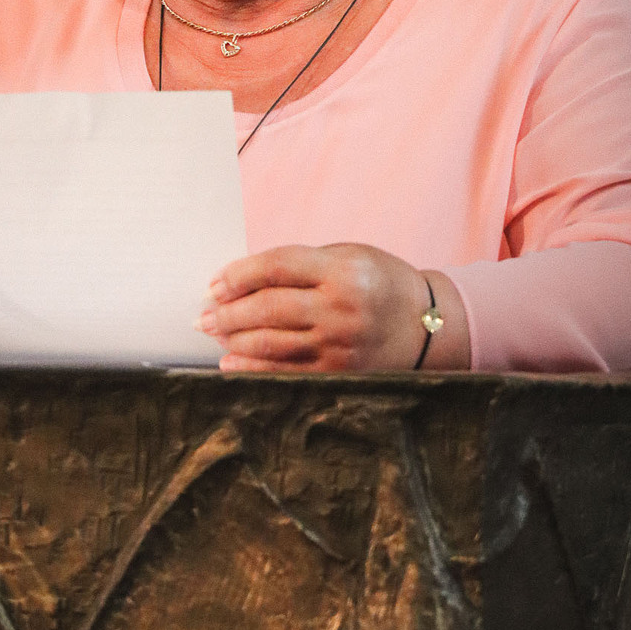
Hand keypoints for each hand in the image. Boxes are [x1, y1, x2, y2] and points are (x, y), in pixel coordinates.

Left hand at [197, 244, 468, 372]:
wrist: (427, 326)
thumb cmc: (379, 283)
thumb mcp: (347, 257)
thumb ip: (300, 265)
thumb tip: (241, 280)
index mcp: (343, 271)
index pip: (277, 267)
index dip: (239, 275)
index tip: (214, 283)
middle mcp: (342, 308)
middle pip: (269, 308)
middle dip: (228, 311)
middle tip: (203, 313)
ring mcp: (341, 345)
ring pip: (272, 342)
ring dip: (234, 338)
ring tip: (212, 332)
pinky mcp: (340, 373)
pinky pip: (286, 372)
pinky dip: (253, 368)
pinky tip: (230, 362)